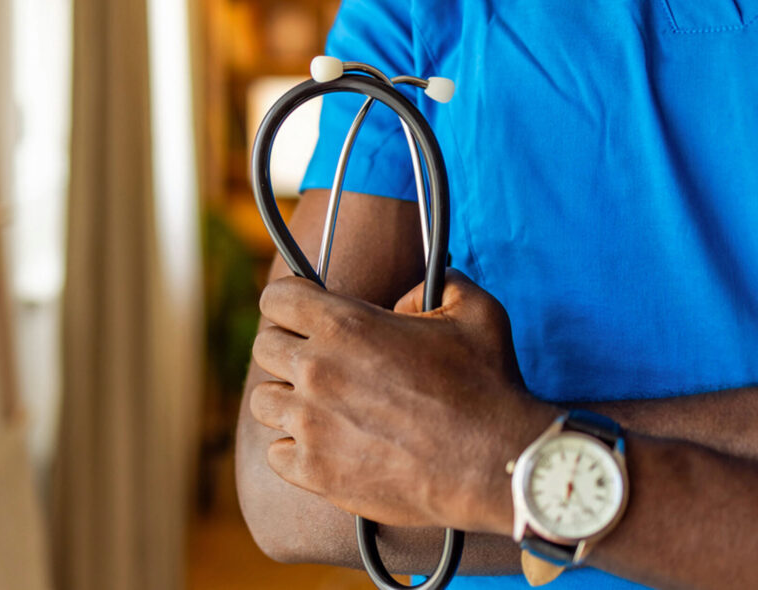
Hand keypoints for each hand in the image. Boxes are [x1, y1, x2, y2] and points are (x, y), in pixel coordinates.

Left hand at [250, 269, 556, 534]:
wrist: (494, 462)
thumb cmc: (487, 386)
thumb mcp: (474, 311)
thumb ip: (436, 286)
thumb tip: (406, 299)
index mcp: (345, 325)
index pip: (276, 299)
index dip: (289, 301)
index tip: (302, 312)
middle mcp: (317, 370)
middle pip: (263, 347)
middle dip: (287, 348)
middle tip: (317, 361)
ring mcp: (311, 424)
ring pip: (263, 401)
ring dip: (287, 399)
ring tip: (319, 406)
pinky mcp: (315, 472)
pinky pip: (276, 453)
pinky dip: (294, 449)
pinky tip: (323, 445)